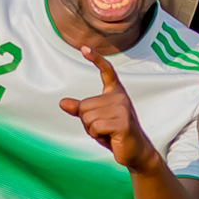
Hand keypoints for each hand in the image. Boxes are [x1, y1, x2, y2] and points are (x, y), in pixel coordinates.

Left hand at [61, 55, 156, 172]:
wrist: (135, 151)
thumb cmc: (114, 134)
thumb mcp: (95, 120)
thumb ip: (80, 110)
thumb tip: (62, 103)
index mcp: (115, 93)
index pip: (106, 71)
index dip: (96, 59)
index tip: (84, 48)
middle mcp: (119, 97)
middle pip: (84, 106)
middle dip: (88, 122)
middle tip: (104, 129)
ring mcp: (122, 108)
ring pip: (88, 118)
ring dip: (93, 130)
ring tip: (108, 133)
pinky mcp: (123, 122)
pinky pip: (95, 127)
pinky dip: (98, 136)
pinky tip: (111, 137)